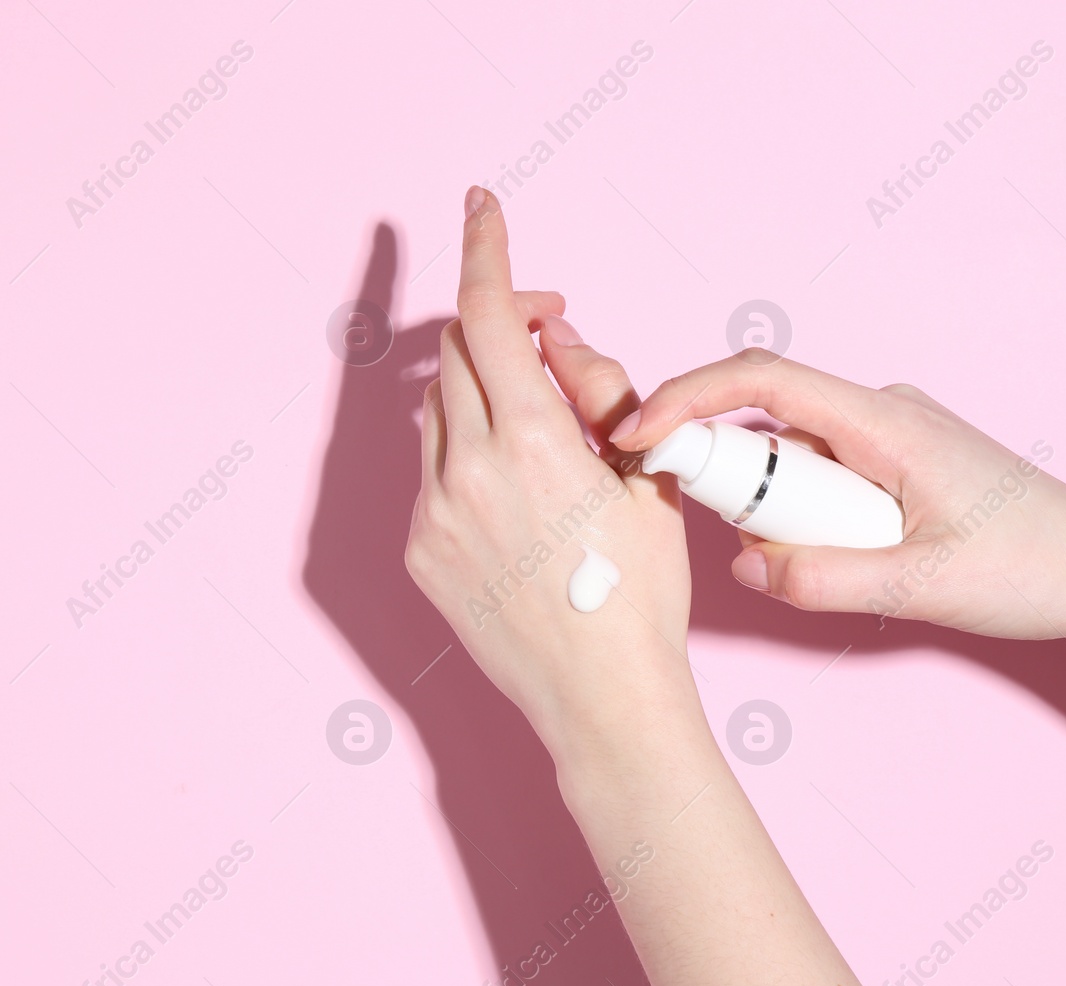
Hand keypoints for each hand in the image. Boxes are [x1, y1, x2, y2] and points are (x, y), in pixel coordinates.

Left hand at [405, 188, 692, 754]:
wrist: (603, 699)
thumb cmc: (640, 593)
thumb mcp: (644, 477)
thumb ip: (599, 391)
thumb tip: (557, 340)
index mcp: (533, 441)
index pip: (490, 313)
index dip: (485, 248)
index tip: (482, 206)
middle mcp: (468, 468)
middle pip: (460, 352)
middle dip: (500, 323)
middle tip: (551, 333)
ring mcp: (435, 513)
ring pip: (439, 409)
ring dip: (482, 390)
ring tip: (540, 427)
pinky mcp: (421, 551)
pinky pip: (432, 471)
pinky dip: (466, 452)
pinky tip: (515, 491)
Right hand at [610, 351, 1065, 641]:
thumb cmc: (1034, 569)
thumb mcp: (923, 588)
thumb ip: (824, 580)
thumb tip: (748, 566)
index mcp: (886, 421)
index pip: (762, 378)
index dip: (688, 396)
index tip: (638, 434)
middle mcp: (883, 413)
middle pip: (770, 424)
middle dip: (742, 484)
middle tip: (760, 551)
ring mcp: (891, 436)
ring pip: (797, 460)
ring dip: (786, 511)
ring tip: (851, 569)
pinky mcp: (897, 463)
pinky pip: (825, 478)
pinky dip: (812, 517)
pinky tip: (859, 562)